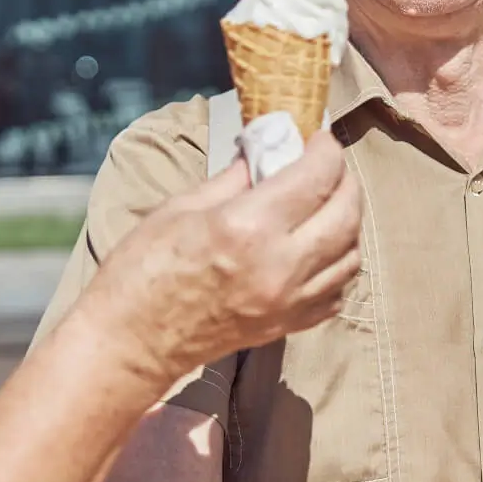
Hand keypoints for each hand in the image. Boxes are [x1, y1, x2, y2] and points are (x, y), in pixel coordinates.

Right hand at [89, 129, 362, 383]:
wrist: (130, 344)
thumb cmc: (141, 271)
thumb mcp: (180, 208)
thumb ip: (233, 179)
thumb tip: (265, 152)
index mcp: (247, 227)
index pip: (316, 177)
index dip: (326, 149)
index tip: (319, 137)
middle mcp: (279, 265)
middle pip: (347, 213)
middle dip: (345, 180)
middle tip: (328, 164)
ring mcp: (289, 301)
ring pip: (351, 254)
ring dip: (348, 222)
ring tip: (326, 203)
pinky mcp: (288, 326)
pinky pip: (338, 291)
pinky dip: (338, 264)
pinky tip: (317, 248)